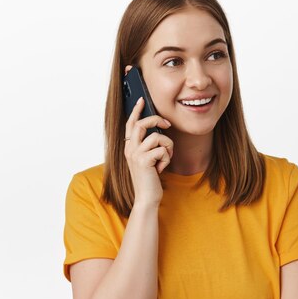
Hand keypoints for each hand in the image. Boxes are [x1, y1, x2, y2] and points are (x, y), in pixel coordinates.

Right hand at [124, 65, 173, 205]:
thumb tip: (158, 131)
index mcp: (129, 147)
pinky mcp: (144, 161)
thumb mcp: (147, 159)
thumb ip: (148, 146)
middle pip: (142, 124)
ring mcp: (135, 155)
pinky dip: (167, 158)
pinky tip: (162, 168)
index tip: (141, 100)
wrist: (146, 198)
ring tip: (166, 158)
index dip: (136, 111)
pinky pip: (162, 149)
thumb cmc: (149, 179)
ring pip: (157, 136)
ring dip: (168, 146)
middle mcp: (129, 149)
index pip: (130, 124)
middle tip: (168, 125)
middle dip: (157, 120)